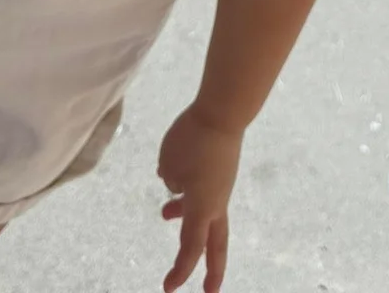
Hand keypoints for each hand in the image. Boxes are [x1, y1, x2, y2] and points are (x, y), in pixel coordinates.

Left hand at [157, 104, 242, 291]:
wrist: (223, 113)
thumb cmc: (194, 141)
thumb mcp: (169, 163)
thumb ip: (170, 179)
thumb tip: (176, 184)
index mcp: (202, 208)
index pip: (190, 249)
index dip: (180, 271)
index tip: (168, 288)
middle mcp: (216, 202)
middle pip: (215, 244)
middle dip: (212, 269)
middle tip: (209, 291)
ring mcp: (222, 185)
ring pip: (206, 213)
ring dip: (187, 218)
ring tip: (165, 213)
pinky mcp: (222, 169)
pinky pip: (205, 189)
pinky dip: (189, 189)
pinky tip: (175, 171)